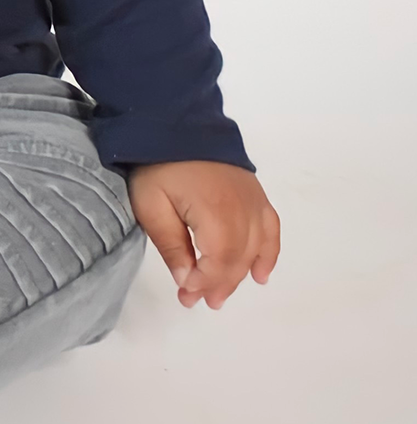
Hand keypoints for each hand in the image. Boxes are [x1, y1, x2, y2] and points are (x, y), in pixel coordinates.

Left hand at [128, 159, 280, 309]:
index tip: (184, 295)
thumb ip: (171, 245)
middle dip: (217, 285)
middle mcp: (244, 212)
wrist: (175, 122)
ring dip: (239, 276)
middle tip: (196, 301)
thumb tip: (188, 282)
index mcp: (218, 215)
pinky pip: (271, 231)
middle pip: (238, 261)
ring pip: (255, 251)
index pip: (219, 264)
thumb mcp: (151, 205)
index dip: (203, 284)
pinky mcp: (256, 194)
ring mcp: (254, 202)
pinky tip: (260, 274)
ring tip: (218, 295)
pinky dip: (268, 255)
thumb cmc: (158, 163)